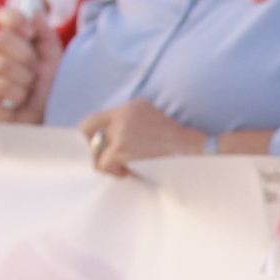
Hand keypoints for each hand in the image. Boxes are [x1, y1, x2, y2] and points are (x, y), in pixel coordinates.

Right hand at [0, 10, 44, 122]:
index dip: (16, 20)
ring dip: (25, 79)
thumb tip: (34, 12)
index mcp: (12, 43)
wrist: (51, 119)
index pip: (4, 17)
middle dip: (26, 57)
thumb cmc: (51, 89)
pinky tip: (20, 101)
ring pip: (3, 64)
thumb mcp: (54, 58)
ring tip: (29, 89)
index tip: (30, 32)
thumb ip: (45, 34)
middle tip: (34, 71)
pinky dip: (17, 93)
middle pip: (1, 39)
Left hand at [81, 96, 203, 174]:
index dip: (88, 135)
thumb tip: (107, 141)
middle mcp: (123, 114)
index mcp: (131, 107)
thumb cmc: (176, 144)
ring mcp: (121, 131)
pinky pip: (103, 164)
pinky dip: (115, 172)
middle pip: (87, 131)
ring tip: (126, 168)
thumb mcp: (153, 121)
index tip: (92, 148)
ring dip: (108, 164)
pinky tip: (130, 172)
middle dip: (93, 150)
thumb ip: (129, 124)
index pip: (95, 119)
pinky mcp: (121, 148)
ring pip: (96, 152)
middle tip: (103, 162)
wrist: (192, 151)